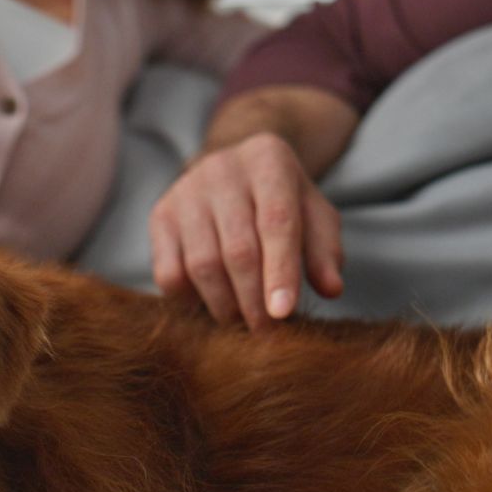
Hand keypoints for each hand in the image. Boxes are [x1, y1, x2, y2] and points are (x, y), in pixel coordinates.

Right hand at [149, 132, 343, 329]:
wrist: (231, 171)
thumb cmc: (280, 199)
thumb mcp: (313, 214)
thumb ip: (325, 250)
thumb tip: (331, 290)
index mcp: (268, 160)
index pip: (276, 222)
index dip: (280, 272)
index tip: (283, 313)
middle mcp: (221, 169)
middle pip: (238, 250)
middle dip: (253, 300)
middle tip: (265, 331)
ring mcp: (184, 192)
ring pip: (202, 264)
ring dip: (223, 305)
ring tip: (241, 321)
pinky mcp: (160, 216)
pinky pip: (168, 272)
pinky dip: (189, 299)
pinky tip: (209, 304)